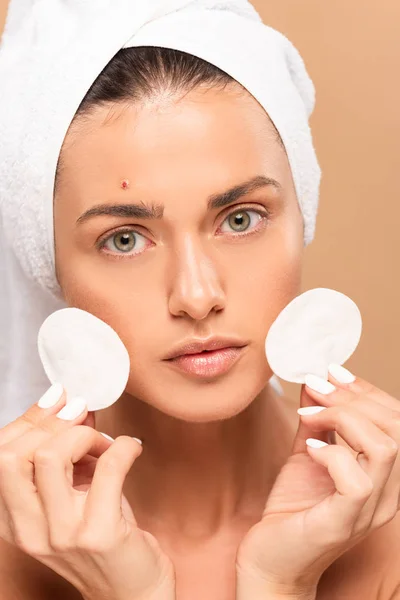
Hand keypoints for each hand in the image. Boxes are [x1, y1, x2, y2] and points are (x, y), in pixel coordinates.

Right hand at [0, 387, 174, 599]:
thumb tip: (74, 406)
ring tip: (105, 443)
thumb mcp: (73, 496)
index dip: (29, 419)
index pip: (0, 457)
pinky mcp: (99, 534)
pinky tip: (133, 448)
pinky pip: (108, 468)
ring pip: (50, 458)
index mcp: (15, 520)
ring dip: (84, 436)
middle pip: (14, 456)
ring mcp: (62, 534)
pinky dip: (124, 446)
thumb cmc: (103, 537)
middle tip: (82, 416)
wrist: (132, 592)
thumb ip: (68, 455)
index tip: (57, 399)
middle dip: (51, 424)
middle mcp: (30, 530)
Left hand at [236, 366, 399, 596]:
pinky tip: (309, 448)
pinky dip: (333, 454)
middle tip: (317, 386)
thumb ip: (316, 420)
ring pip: (385, 448)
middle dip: (355, 398)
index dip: (368, 391)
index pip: (396, 422)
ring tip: (308, 414)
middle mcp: (386, 493)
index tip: (333, 371)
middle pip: (396, 429)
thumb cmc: (293, 509)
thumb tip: (316, 381)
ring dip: (343, 419)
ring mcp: (369, 510)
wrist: (269, 558)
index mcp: (382, 473)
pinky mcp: (344, 522)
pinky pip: (357, 479)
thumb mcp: (307, 452)